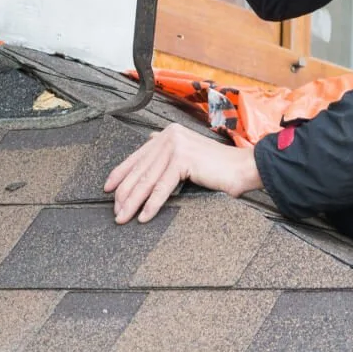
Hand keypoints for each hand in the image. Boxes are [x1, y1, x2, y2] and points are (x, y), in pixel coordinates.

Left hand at [103, 124, 262, 222]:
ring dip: (133, 202)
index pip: (138, 156)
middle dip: (125, 193)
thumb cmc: (219, 168)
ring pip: (147, 180)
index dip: (120, 173)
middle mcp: (170, 136)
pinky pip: (162, 187)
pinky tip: (144, 216)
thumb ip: (168, 156)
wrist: (244, 168)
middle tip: (115, 212)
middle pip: (140, 169)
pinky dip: (151, 204)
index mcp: (169, 134)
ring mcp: (177, 146)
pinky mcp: (184, 159)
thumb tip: (147, 159)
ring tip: (124, 217)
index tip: (108, 188)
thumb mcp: (188, 158)